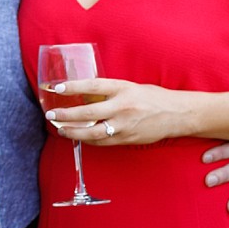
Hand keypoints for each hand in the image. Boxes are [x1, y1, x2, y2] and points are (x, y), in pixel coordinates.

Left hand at [40, 77, 193, 146]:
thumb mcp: (130, 87)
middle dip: (67, 115)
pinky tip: (79, 137)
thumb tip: (86, 94)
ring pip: (93, 132)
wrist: (176, 114)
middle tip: (52, 115)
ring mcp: (125, 125)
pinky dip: (89, 140)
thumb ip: (110, 91)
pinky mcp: (128, 139)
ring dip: (74, 132)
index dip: (74, 87)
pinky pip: (103, 142)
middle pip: (89, 112)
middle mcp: (122, 107)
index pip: (93, 85)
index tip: (57, 88)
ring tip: (60, 129)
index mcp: (122, 88)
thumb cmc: (152, 97)